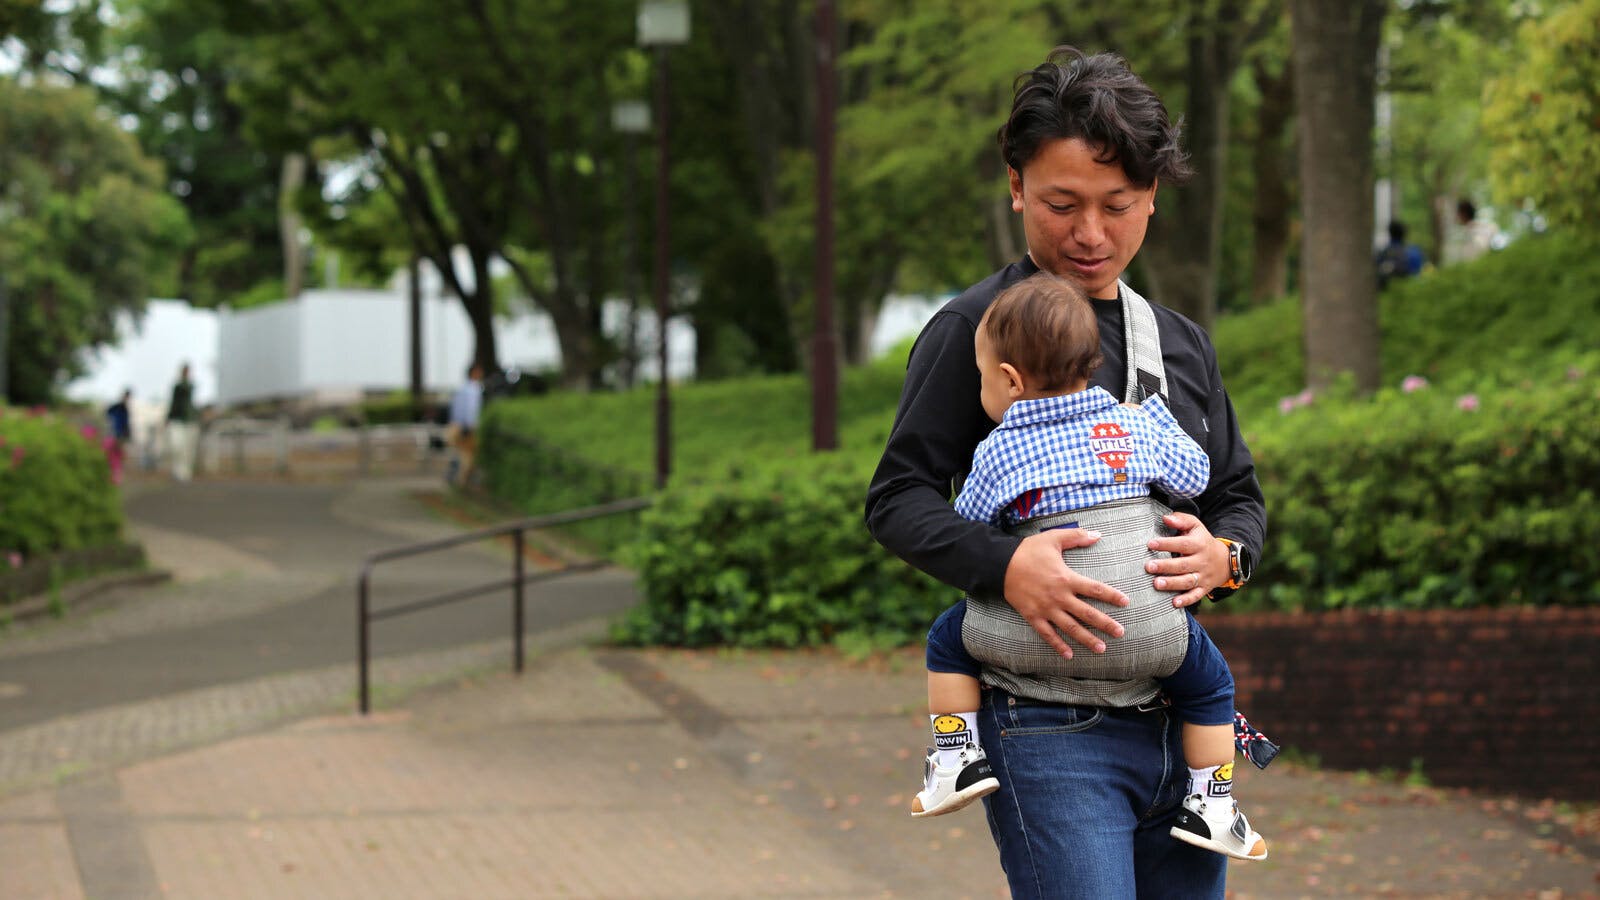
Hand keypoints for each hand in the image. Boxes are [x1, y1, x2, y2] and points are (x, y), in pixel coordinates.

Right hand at [1002, 529, 1129, 658]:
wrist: (1000, 564)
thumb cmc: (1028, 550)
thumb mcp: (1053, 538)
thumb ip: (1076, 536)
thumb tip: (1097, 534)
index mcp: (1066, 578)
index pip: (1094, 589)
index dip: (1111, 596)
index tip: (1126, 602)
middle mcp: (1059, 597)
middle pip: (1087, 613)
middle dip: (1105, 624)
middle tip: (1120, 632)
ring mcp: (1046, 609)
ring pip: (1070, 628)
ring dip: (1087, 639)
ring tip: (1102, 648)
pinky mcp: (1033, 616)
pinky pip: (1047, 634)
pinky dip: (1058, 645)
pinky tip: (1069, 655)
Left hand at [1145, 512, 1229, 607]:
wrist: (1225, 560)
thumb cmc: (1202, 540)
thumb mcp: (1195, 526)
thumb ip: (1181, 520)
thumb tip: (1165, 518)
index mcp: (1199, 545)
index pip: (1183, 544)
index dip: (1167, 544)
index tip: (1150, 544)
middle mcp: (1202, 561)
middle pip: (1183, 564)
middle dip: (1166, 566)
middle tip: (1149, 566)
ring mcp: (1203, 576)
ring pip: (1188, 581)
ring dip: (1172, 583)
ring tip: (1156, 584)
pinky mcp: (1204, 588)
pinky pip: (1196, 595)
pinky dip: (1186, 600)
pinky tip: (1174, 603)